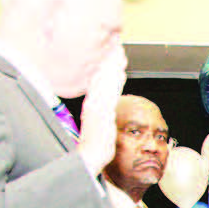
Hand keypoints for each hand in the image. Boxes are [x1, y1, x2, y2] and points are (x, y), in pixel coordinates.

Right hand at [77, 45, 126, 175]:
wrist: (89, 160)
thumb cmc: (95, 147)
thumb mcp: (98, 129)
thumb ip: (101, 118)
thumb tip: (107, 111)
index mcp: (92, 107)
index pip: (98, 84)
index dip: (105, 70)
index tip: (112, 56)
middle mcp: (92, 106)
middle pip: (101, 80)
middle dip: (109, 64)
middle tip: (117, 47)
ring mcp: (96, 110)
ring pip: (104, 84)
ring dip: (111, 69)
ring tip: (119, 54)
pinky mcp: (101, 116)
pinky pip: (107, 95)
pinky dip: (111, 83)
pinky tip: (118, 72)